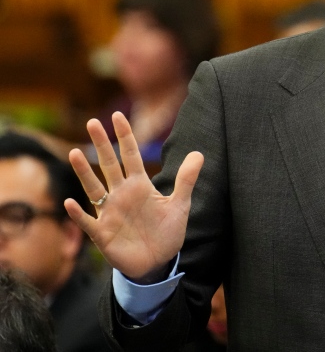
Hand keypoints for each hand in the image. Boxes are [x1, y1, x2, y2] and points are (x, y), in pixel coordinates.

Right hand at [64, 112, 202, 281]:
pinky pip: (88, 222)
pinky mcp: (103, 234)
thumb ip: (186, 179)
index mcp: (140, 185)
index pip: (130, 155)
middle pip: (109, 165)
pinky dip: (79, 214)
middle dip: (102, 144)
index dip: (125, 136)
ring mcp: (110, 213)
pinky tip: (71, 203)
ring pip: (94, 188)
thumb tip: (198, 153)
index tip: (118, 116)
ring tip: (74, 154)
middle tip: (92, 122)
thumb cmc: (166, 232)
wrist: (158, 262)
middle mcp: (122, 194)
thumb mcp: (180, 204)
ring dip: (84, 172)